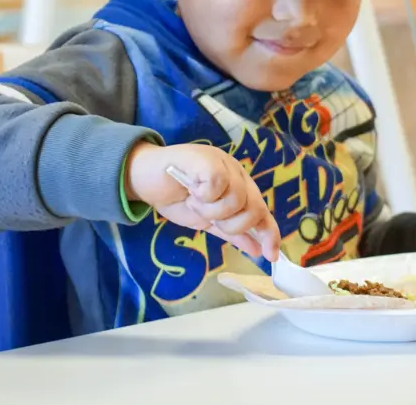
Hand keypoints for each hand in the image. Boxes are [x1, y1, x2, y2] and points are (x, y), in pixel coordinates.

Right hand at [125, 142, 280, 261]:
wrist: (145, 178)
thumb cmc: (176, 197)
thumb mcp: (208, 221)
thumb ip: (232, 233)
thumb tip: (257, 250)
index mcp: (241, 188)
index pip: (263, 213)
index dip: (270, 234)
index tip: (269, 256)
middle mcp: (238, 175)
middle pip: (254, 209)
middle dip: (231, 224)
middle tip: (207, 217)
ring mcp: (225, 164)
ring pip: (237, 200)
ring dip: (212, 210)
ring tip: (195, 201)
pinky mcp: (209, 158)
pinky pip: (219, 185)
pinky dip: (204, 195)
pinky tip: (192, 189)